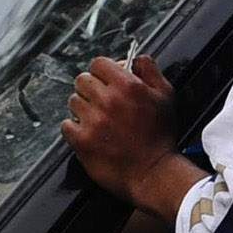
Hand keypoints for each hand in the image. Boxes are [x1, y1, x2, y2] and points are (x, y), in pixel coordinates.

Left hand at [60, 54, 201, 217]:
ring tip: (97, 120)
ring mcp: (93, 121)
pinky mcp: (82, 141)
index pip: (99, 63)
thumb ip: (150, 71)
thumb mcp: (166, 97)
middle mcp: (108, 101)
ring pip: (73, 102)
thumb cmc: (161, 137)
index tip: (105, 80)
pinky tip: (89, 133)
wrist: (153, 174)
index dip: (102, 71)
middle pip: (82, 80)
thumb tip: (136, 58)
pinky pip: (66, 125)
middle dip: (91, 88)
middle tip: (100, 101)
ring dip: (83, 108)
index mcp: (128, 86)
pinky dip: (74, 128)